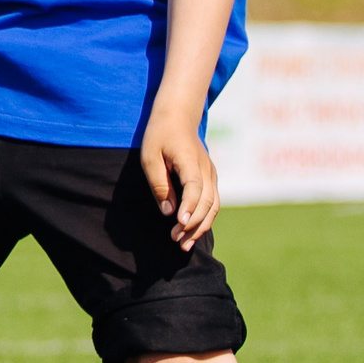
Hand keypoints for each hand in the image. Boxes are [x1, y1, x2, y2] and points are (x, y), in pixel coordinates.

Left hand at [139, 103, 219, 250]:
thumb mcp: (150, 157)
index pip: (195, 188)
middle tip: (176, 240)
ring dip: (201, 226)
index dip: (189, 207)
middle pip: (208, 202)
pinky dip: (204, 219)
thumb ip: (159, 184)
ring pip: (213, 206)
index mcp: (191, 161)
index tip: (180, 223)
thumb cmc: (159, 136)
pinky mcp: (210, 179)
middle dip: (193, 224)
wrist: (178, 118)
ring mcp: (211, 174)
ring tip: (184, 244)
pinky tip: (192, 232)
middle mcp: (206, 170)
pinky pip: (212, 203)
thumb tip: (167, 211)